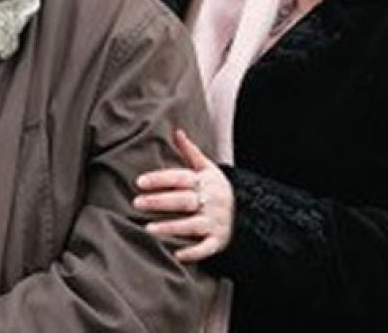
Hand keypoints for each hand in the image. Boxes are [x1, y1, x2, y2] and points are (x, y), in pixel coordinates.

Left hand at [133, 129, 232, 262]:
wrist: (251, 212)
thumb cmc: (217, 189)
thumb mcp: (208, 168)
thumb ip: (190, 151)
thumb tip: (177, 131)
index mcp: (204, 182)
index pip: (180, 178)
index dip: (160, 179)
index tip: (139, 182)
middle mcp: (210, 202)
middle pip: (183, 201)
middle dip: (159, 202)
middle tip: (136, 203)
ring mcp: (215, 222)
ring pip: (192, 225)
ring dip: (170, 227)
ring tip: (148, 228)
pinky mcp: (219, 241)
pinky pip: (207, 248)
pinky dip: (193, 252)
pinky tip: (177, 254)